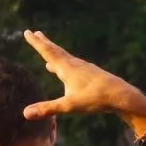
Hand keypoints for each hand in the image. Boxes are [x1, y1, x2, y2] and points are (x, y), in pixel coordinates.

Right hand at [20, 30, 145, 119]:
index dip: (36, 43)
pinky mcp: (92, 74)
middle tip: (35, 33)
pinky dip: (66, 62)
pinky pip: (74, 65)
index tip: (27, 32)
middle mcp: (74, 65)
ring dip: (55, 51)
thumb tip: (25, 113)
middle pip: (56, 51)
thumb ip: (47, 109)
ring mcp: (84, 68)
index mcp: (66, 68)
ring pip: (66, 57)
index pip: (47, 52)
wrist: (121, 95)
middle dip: (44, 42)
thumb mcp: (69, 106)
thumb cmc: (95, 99)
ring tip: (48, 49)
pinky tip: (68, 68)